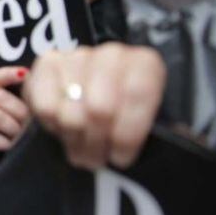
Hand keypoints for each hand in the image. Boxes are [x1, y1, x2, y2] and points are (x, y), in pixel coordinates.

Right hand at [0, 66, 30, 150]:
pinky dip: (4, 142)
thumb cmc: (7, 116)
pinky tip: (9, 142)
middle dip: (18, 109)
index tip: (25, 74)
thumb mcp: (11, 100)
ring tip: (19, 132)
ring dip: (13, 126)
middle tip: (27, 118)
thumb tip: (35, 82)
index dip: (9, 74)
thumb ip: (20, 90)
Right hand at [23, 44, 166, 170]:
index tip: (120, 158)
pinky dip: (53, 126)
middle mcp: (111, 54)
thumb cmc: (125, 115)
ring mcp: (77, 57)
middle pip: (100, 108)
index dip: (127, 134)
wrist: (96, 96)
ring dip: (75, 139)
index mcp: (145, 64)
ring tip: (81, 147)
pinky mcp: (46, 65)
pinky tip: (63, 128)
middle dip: (96, 143)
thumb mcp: (150, 123)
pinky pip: (45, 107)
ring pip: (71, 113)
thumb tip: (171, 142)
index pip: (137, 94)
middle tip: (96, 160)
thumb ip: (160, 132)